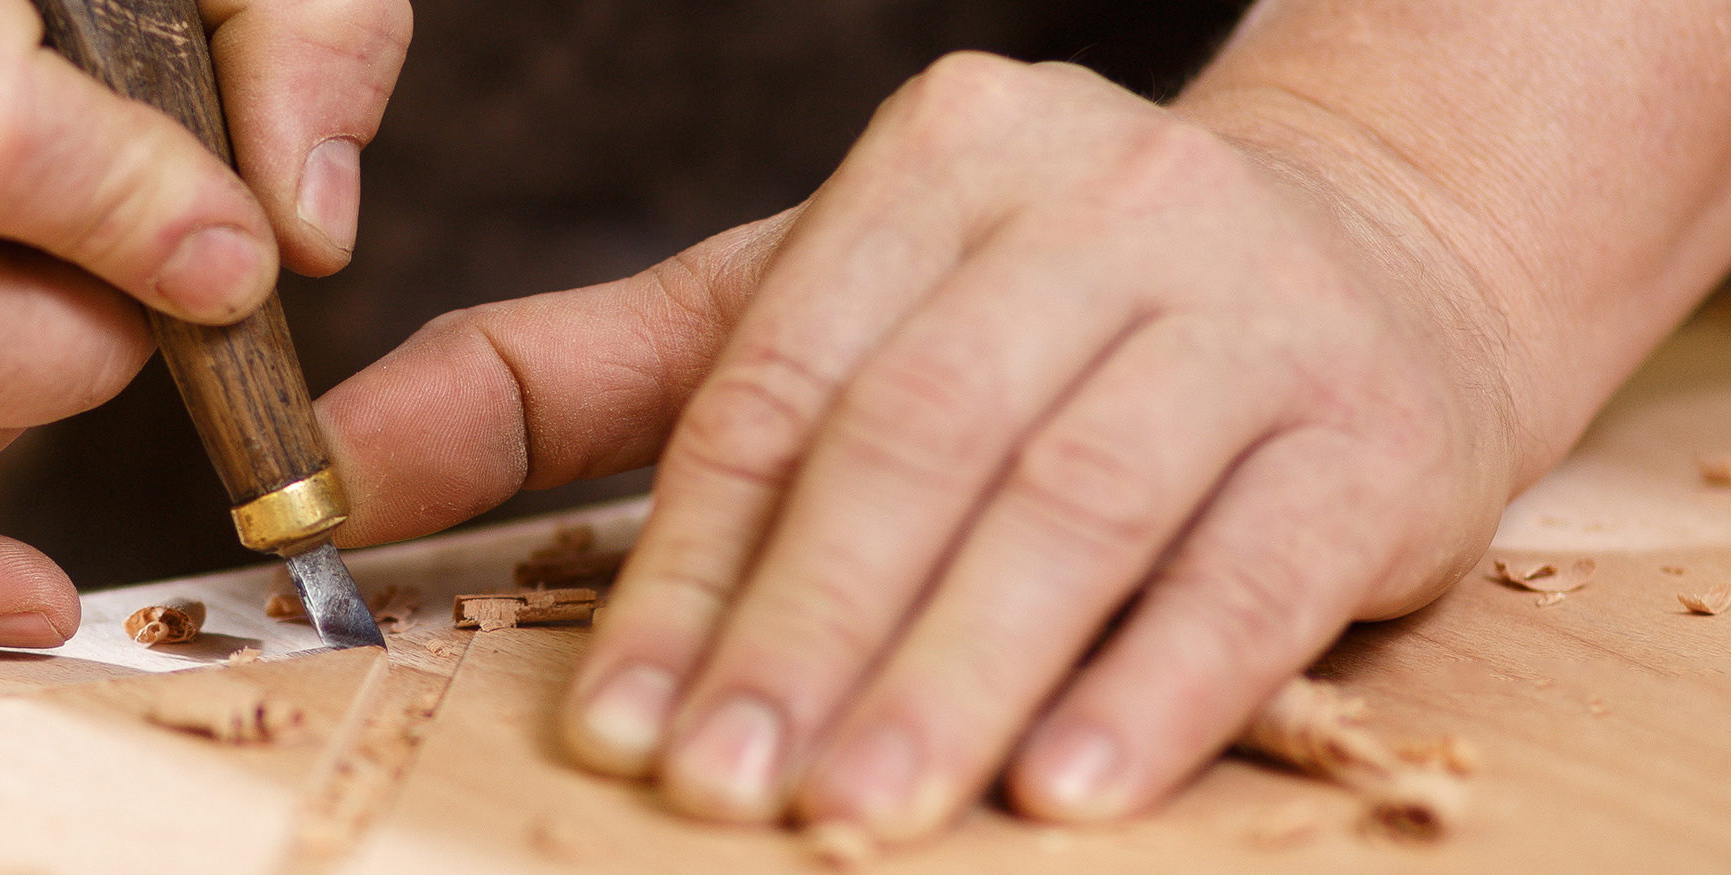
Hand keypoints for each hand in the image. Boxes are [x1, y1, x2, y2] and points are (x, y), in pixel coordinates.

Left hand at [319, 53, 1550, 837]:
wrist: (1391, 257)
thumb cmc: (1050, 315)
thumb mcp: (815, 304)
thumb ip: (578, 379)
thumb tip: (338, 467)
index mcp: (945, 156)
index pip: (785, 379)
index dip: (691, 561)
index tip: (615, 720)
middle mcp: (1105, 200)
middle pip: (916, 436)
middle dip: (805, 630)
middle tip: (718, 787)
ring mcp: (1257, 307)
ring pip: (1077, 499)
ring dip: (956, 670)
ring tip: (858, 808)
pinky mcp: (1376, 430)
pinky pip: (1254, 568)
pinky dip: (1157, 684)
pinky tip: (1066, 788)